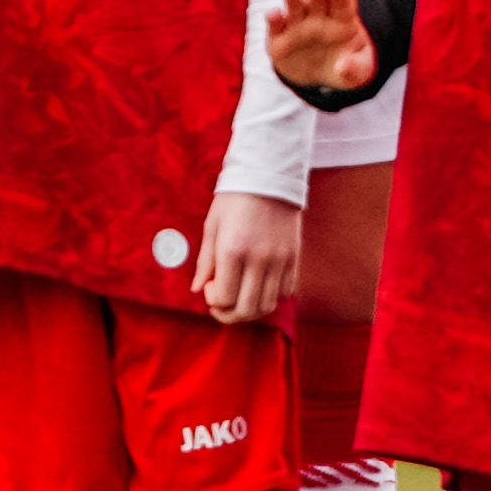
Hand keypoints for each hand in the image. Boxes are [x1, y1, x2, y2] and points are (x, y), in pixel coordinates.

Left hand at [192, 190, 300, 325]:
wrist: (268, 175)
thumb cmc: (234, 199)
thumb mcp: (212, 226)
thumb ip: (204, 261)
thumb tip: (196, 289)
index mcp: (233, 250)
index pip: (224, 298)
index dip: (212, 301)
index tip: (209, 286)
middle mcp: (258, 259)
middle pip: (247, 309)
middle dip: (229, 315)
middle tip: (220, 305)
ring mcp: (280, 260)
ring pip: (268, 305)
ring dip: (251, 309)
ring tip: (240, 298)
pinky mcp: (294, 257)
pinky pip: (286, 292)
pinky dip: (272, 297)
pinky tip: (259, 285)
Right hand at [263, 0, 374, 97]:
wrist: (319, 76)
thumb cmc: (345, 68)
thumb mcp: (359, 73)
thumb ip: (355, 69)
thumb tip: (342, 68)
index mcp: (343, 19)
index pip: (343, 2)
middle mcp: (319, 16)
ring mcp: (298, 24)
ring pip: (295, 5)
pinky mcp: (279, 37)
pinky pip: (276, 24)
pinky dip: (274, 18)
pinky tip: (275, 15)